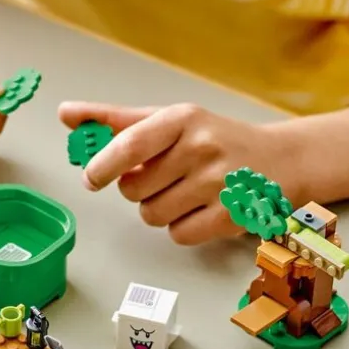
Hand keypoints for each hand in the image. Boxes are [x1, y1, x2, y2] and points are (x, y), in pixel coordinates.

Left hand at [58, 100, 296, 245]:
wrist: (281, 160)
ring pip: (152, 214)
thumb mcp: (171, 120)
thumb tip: (66, 114)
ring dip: (158, 209)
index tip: (91, 177)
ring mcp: (218, 184)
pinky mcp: (230, 217)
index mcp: (182, 119)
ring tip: (185, 192)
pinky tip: (201, 209)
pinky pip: (178, 235)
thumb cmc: (215, 139)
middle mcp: (202, 147)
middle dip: (137, 189)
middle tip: (163, 177)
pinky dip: (182, 228)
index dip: (102, 164)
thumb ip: (117, 120)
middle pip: (134, 188)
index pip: (130, 144)